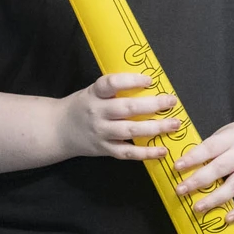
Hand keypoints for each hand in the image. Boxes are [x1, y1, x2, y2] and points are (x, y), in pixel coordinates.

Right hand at [57, 73, 180, 161]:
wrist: (59, 130)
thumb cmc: (83, 106)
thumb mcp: (92, 92)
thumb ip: (114, 89)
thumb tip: (150, 84)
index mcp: (94, 94)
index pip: (111, 83)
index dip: (131, 81)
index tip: (150, 80)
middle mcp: (96, 112)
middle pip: (126, 108)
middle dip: (153, 104)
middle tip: (171, 101)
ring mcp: (101, 132)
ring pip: (130, 131)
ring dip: (155, 128)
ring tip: (174, 124)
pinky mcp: (104, 149)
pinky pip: (127, 152)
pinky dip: (146, 153)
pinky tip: (162, 150)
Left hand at [172, 110, 233, 220]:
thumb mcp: (225, 133)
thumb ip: (210, 147)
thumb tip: (186, 164)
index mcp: (231, 139)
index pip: (210, 147)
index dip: (193, 157)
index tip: (176, 167)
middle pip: (220, 168)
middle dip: (199, 180)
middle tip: (180, 190)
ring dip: (215, 198)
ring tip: (198, 207)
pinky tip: (228, 218)